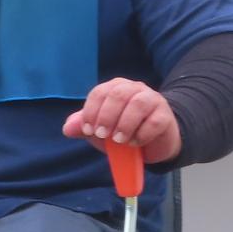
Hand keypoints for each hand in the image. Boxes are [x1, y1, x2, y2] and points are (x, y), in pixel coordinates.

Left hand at [63, 78, 180, 164]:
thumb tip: (67, 128)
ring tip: (119, 140)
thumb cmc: (123, 131)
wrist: (153, 142)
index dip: (91, 111)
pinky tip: (135, 143)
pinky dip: (142, 134)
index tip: (88, 130)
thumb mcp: (100, 130)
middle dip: (107, 116)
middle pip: (118, 94)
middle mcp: (134, 89)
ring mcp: (152, 100)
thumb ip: (83, 127)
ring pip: (138, 104)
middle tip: (103, 135)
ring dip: (125, 123)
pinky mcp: (165, 115)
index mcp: (115, 88)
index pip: (100, 92)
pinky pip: (154, 121)